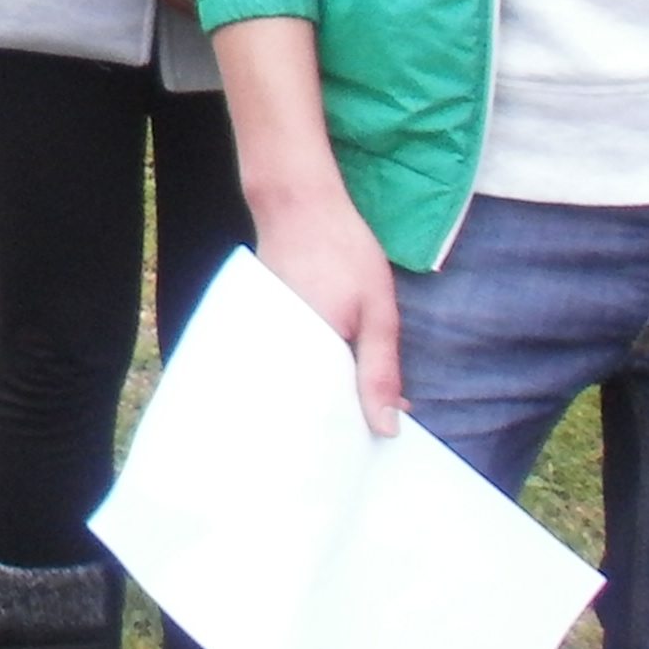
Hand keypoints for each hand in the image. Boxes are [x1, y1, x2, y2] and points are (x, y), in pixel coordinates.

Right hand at [253, 191, 402, 436]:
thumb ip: (381, 371)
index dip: (350, 433)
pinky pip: (284, 364)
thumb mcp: (379, 312)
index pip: (325, 417)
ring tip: (346, 405)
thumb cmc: (343, 252)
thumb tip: (388, 429)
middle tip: (364, 430)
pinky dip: (306, 373)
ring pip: (294, 385)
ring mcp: (263, 340)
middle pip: (304, 405)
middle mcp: (275, 352)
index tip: (374, 444)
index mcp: (306, 354)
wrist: (297, 203)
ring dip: (321, 396)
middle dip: (335, 419)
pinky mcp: (261, 328)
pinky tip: (327, 372)